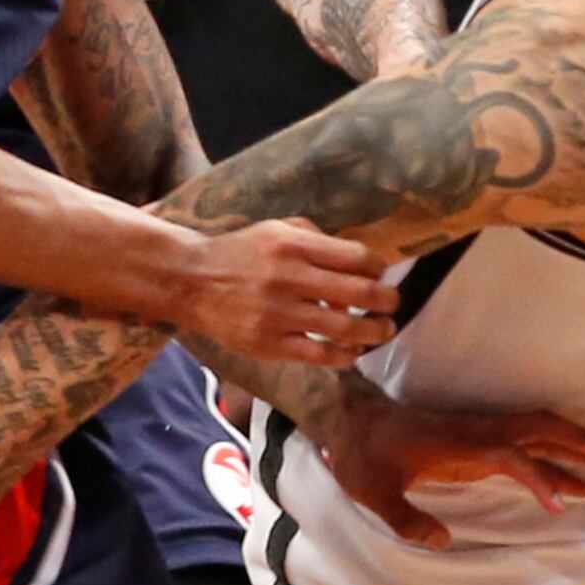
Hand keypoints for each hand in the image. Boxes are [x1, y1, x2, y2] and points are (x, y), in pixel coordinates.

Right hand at [175, 219, 399, 368]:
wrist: (190, 281)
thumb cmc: (240, 252)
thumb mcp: (276, 229)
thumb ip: (316, 239)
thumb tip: (358, 262)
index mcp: (292, 245)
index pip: (355, 256)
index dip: (378, 267)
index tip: (382, 275)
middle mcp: (288, 278)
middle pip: (358, 292)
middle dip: (387, 300)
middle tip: (393, 304)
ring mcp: (278, 314)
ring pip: (344, 328)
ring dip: (374, 331)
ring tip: (384, 330)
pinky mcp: (268, 344)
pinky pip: (318, 354)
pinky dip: (344, 355)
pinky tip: (353, 352)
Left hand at [305, 381, 584, 549]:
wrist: (349, 422)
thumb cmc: (361, 456)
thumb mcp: (371, 491)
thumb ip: (403, 518)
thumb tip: (440, 542)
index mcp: (457, 442)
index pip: (509, 455)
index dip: (537, 477)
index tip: (561, 506)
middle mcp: (478, 431)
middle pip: (541, 428)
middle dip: (584, 444)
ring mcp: (482, 434)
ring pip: (541, 430)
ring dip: (580, 445)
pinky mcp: (481, 442)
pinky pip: (530, 444)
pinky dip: (559, 458)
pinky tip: (578, 482)